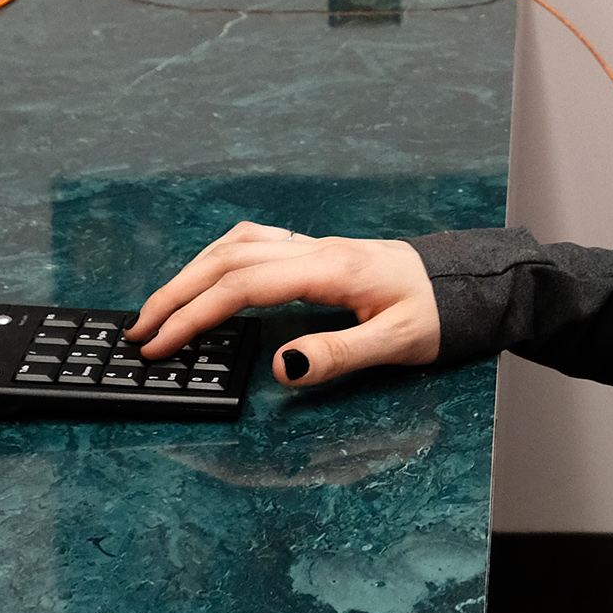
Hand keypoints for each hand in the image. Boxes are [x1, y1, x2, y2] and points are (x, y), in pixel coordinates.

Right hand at [126, 220, 439, 386]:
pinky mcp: (320, 253)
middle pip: (227, 260)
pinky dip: (220, 259)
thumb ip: (339, 355)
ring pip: (237, 245)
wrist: (472, 283)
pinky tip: (210, 277)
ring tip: (162, 307)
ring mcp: (316, 247)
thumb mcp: (399, 344)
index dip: (195, 314)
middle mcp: (316, 250)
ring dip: (192, 272)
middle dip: (176, 294)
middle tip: (139, 331)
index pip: (242, 285)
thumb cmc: (442, 313)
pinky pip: (256, 245)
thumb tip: (280, 367)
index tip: (162, 344)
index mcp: (331, 269)